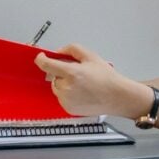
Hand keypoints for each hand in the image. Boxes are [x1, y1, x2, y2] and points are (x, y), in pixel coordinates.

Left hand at [34, 43, 150, 117]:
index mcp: (72, 73)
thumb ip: (72, 49)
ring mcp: (66, 100)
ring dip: (63, 83)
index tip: (41, 56)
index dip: (41, 58)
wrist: (117, 96)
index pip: (46, 65)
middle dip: (60, 72)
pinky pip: (61, 98)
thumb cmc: (107, 79)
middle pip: (52, 76)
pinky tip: (81, 92)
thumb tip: (59, 52)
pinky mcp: (68, 108)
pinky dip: (67, 94)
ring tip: (81, 83)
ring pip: (56, 87)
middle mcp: (67, 88)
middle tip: (76, 72)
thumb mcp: (91, 56)